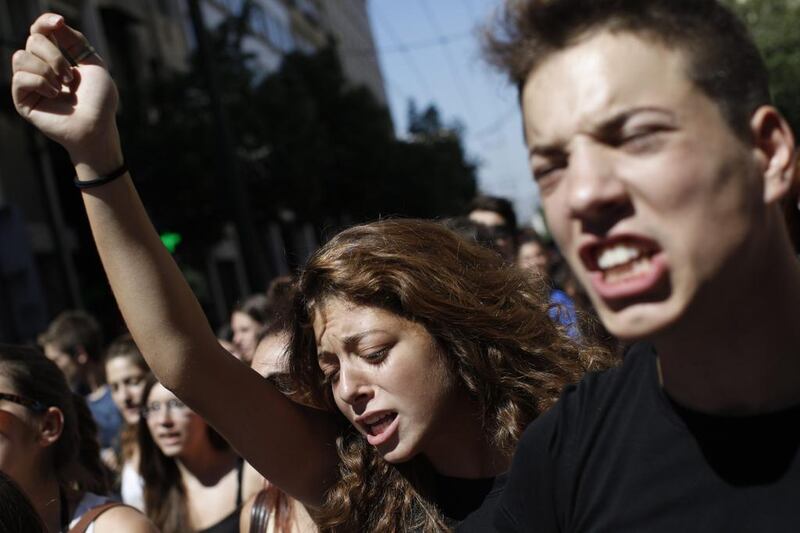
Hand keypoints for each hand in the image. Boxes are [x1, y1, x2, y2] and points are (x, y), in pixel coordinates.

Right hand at [11, 13, 119, 165]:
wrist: (97, 127)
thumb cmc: (99, 101)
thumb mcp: (93, 64)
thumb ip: (75, 42)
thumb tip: (56, 23)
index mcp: (56, 59)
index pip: (41, 31)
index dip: (46, 22)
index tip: (59, 22)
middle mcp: (40, 69)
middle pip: (33, 41)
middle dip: (54, 55)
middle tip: (70, 76)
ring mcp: (30, 84)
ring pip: (21, 56)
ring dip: (47, 69)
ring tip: (62, 86)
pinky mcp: (22, 100)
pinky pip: (20, 78)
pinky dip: (40, 83)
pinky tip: (54, 94)